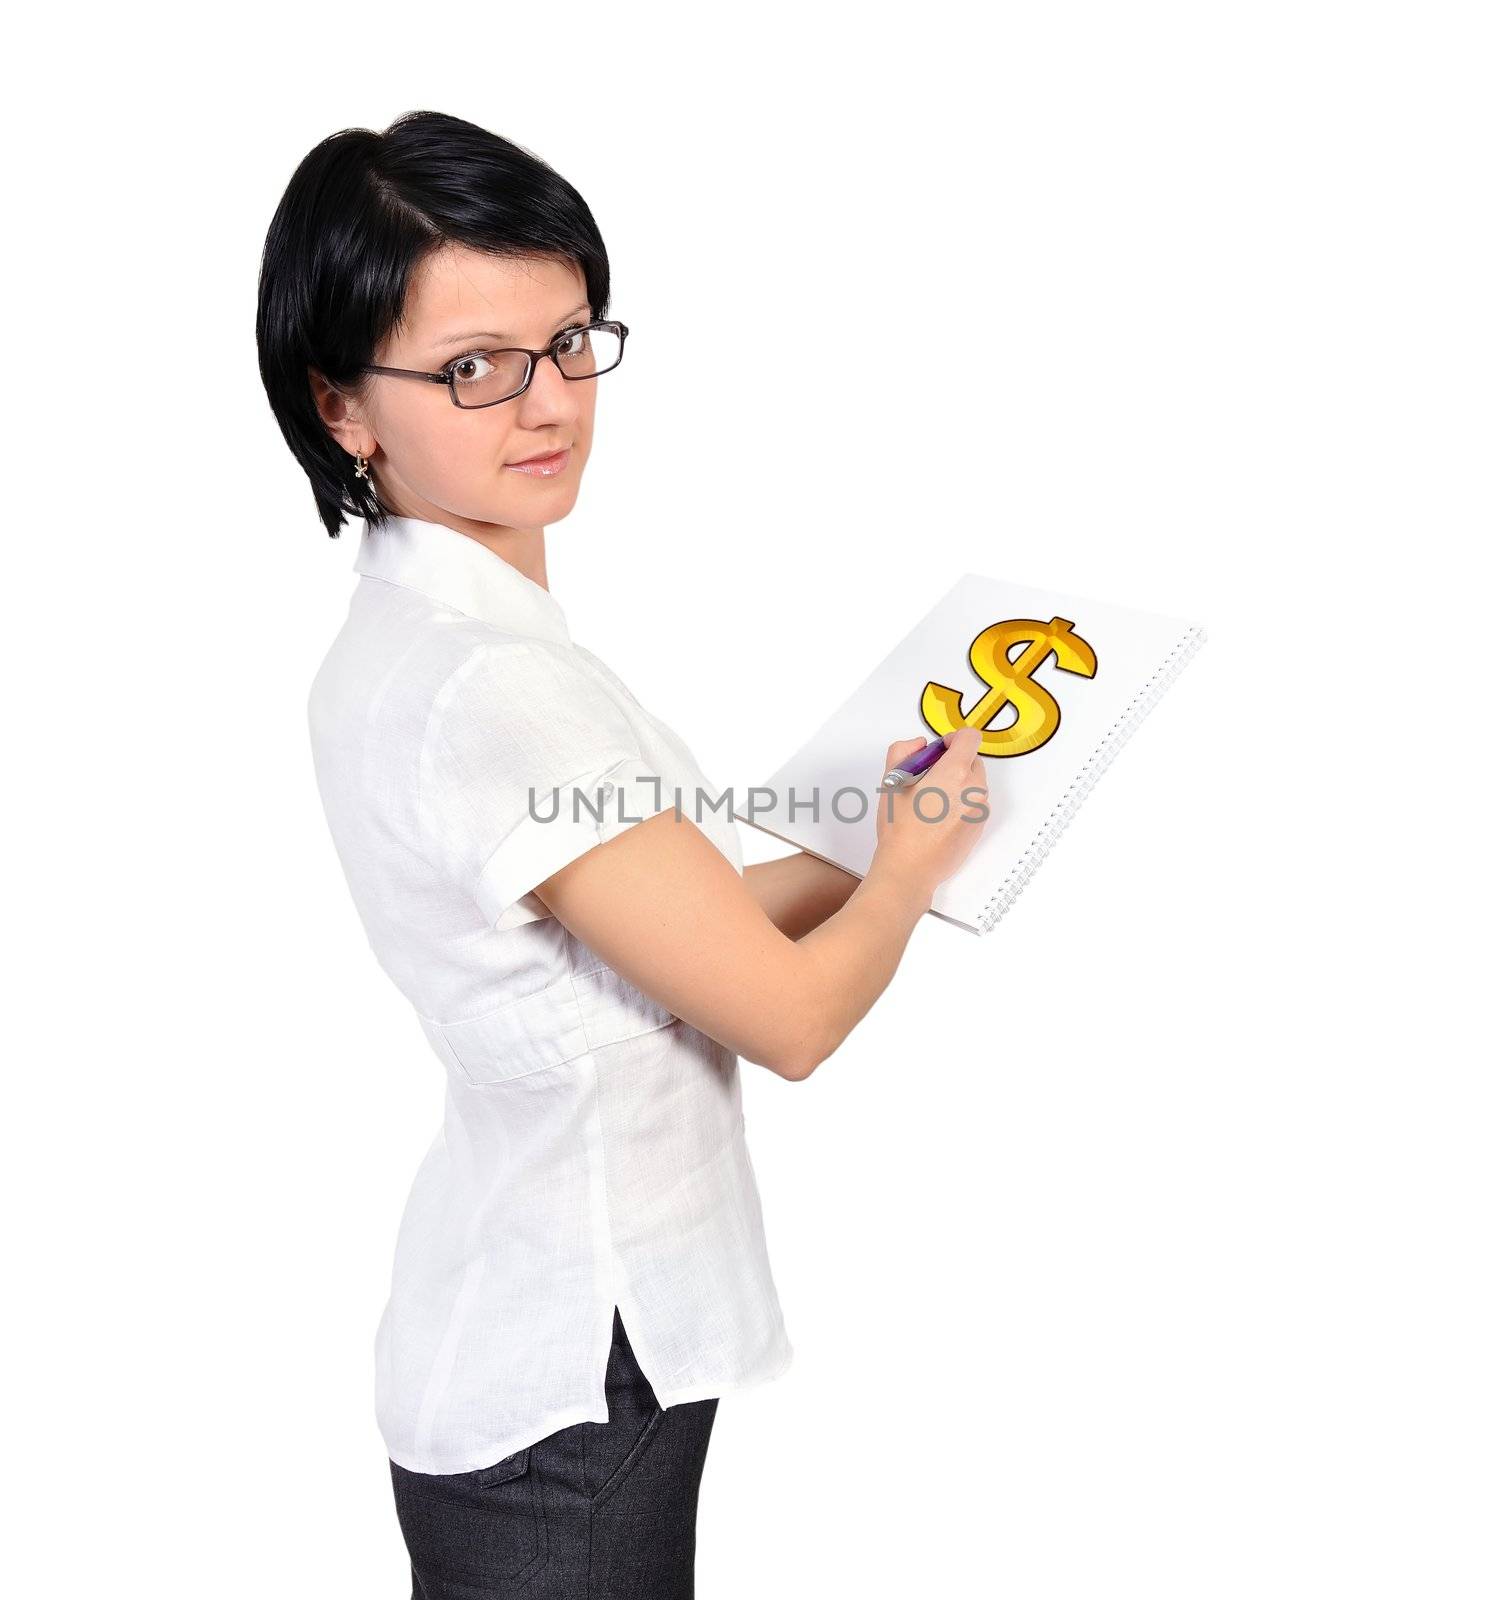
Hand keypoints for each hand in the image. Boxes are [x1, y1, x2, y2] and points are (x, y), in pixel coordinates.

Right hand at [871, 727, 988, 897]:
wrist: (911, 868)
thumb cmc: (900, 828)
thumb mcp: (892, 781)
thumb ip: (903, 750)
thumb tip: (920, 745)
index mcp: (955, 772)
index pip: (970, 737)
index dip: (953, 739)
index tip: (939, 750)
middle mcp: (974, 789)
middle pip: (972, 760)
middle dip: (953, 763)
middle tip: (928, 779)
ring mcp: (980, 809)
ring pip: (974, 782)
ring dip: (958, 783)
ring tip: (931, 802)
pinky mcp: (980, 825)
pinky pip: (975, 802)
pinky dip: (962, 802)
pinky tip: (939, 817)